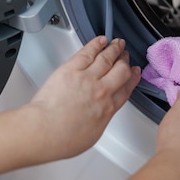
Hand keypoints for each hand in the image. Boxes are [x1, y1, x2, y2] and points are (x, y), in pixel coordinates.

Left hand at [27, 36, 140, 160]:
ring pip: (107, 58)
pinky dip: (97, 44)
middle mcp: (102, 91)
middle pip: (121, 70)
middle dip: (125, 61)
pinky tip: (101, 40)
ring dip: (114, 49)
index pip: (126, 89)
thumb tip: (98, 116)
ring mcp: (88, 78)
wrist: (44, 131)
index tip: (134, 72)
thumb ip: (100, 120)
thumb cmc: (62, 138)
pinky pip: (88, 52)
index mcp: (108, 108)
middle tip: (125, 56)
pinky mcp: (72, 69)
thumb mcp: (92, 135)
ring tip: (117, 43)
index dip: (132, 78)